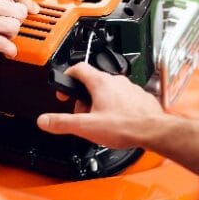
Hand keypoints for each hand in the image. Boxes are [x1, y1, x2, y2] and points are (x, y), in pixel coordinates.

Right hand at [37, 63, 164, 148]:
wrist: (153, 131)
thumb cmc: (125, 126)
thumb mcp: (87, 126)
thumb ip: (63, 122)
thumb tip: (45, 120)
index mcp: (100, 83)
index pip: (78, 68)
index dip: (67, 76)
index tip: (64, 88)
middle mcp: (115, 81)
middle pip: (92, 82)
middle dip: (84, 98)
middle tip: (83, 114)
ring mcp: (129, 88)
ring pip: (108, 91)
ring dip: (100, 103)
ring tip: (100, 121)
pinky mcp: (139, 97)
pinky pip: (122, 98)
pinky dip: (115, 107)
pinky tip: (116, 122)